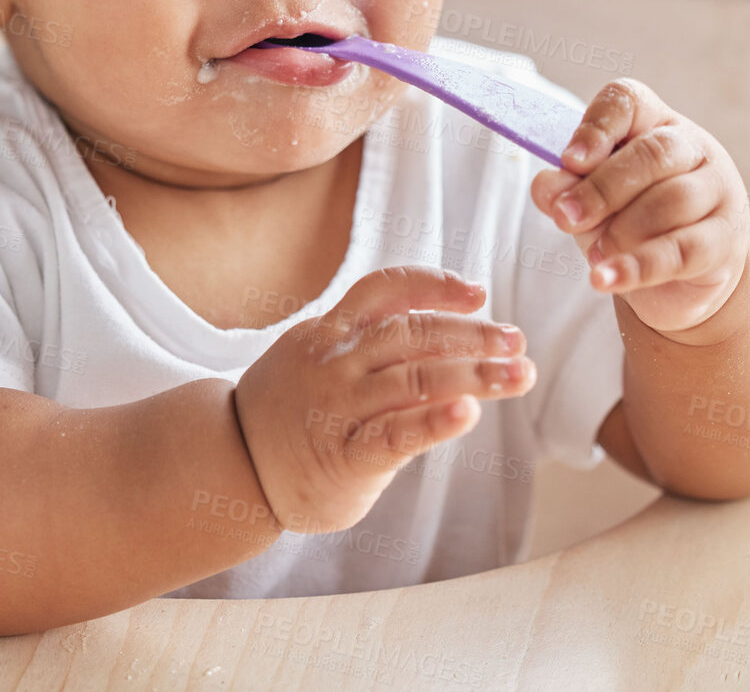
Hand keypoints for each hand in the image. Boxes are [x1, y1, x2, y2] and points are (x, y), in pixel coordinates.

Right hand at [233, 266, 535, 534]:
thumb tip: (448, 321)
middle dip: (474, 335)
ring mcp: (339, 407)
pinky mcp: (344, 457)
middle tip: (517, 342)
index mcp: (332, 330)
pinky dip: (434, 422)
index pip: (387, 289)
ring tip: (519, 375)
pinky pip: (395, 436)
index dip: (435, 285)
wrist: (230, 465)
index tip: (478, 293)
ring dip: (476, 374)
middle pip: (414, 333)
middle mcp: (336, 361)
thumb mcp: (319, 356)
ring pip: (416, 378)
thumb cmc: (290, 409)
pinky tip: (468, 414)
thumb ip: (372, 339)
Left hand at [530, 78, 749, 335]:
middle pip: (653, 153)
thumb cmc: (628, 220)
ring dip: (622, 231)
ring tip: (593, 256)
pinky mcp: (726, 241)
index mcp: (654, 122)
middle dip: (602, 188)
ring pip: (672, 201)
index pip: (629, 102)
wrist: (680, 277)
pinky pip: (682, 250)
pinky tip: (605, 279)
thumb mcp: (591, 201)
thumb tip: (547, 188)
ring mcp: (718, 192)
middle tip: (565, 218)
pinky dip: (638, 267)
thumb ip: (566, 189)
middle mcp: (693, 147)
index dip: (598, 126)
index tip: (569, 160)